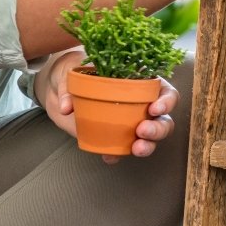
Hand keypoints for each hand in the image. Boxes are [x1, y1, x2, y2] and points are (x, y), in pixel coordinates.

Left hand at [37, 49, 179, 163]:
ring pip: (150, 137)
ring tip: (136, 148)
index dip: (166, 101)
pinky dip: (118, 154)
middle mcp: (140, 103)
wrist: (59, 87)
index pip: (165, 91)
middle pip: (163, 119)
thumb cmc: (75, 69)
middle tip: (142, 131)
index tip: (154, 109)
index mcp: (140, 80)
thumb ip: (70, 87)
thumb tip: (67, 108)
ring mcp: (129, 122)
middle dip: (158, 129)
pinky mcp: (115, 136)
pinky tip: (110, 156)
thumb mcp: (72, 70)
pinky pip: (123, 149)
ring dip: (147, 145)